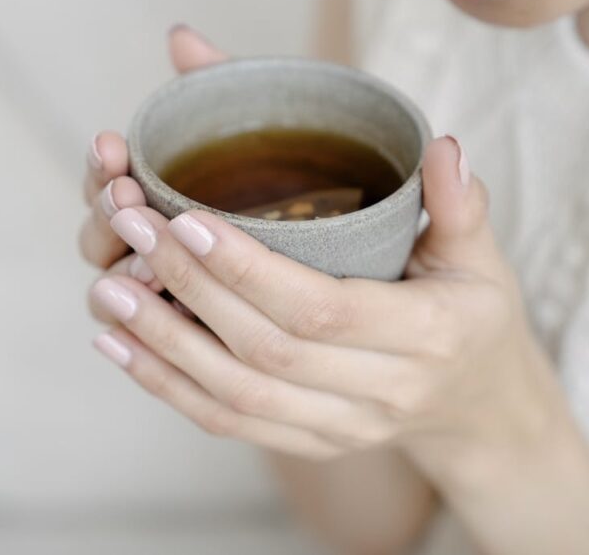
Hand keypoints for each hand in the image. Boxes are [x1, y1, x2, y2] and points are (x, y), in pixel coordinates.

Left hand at [83, 27, 566, 475]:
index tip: (184, 217)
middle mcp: (383, 392)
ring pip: (236, 395)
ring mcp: (343, 428)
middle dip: (189, 288)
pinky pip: (229, 422)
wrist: (478, 406)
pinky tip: (119, 345)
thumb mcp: (480, 256)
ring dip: (163, 342)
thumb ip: (456, 202)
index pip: (322, 307)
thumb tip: (440, 144)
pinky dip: (167, 385)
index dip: (248, 268)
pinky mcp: (310, 444)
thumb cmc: (473, 313)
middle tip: (130, 229)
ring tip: (108, 288)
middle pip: (266, 349)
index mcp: (429, 335)